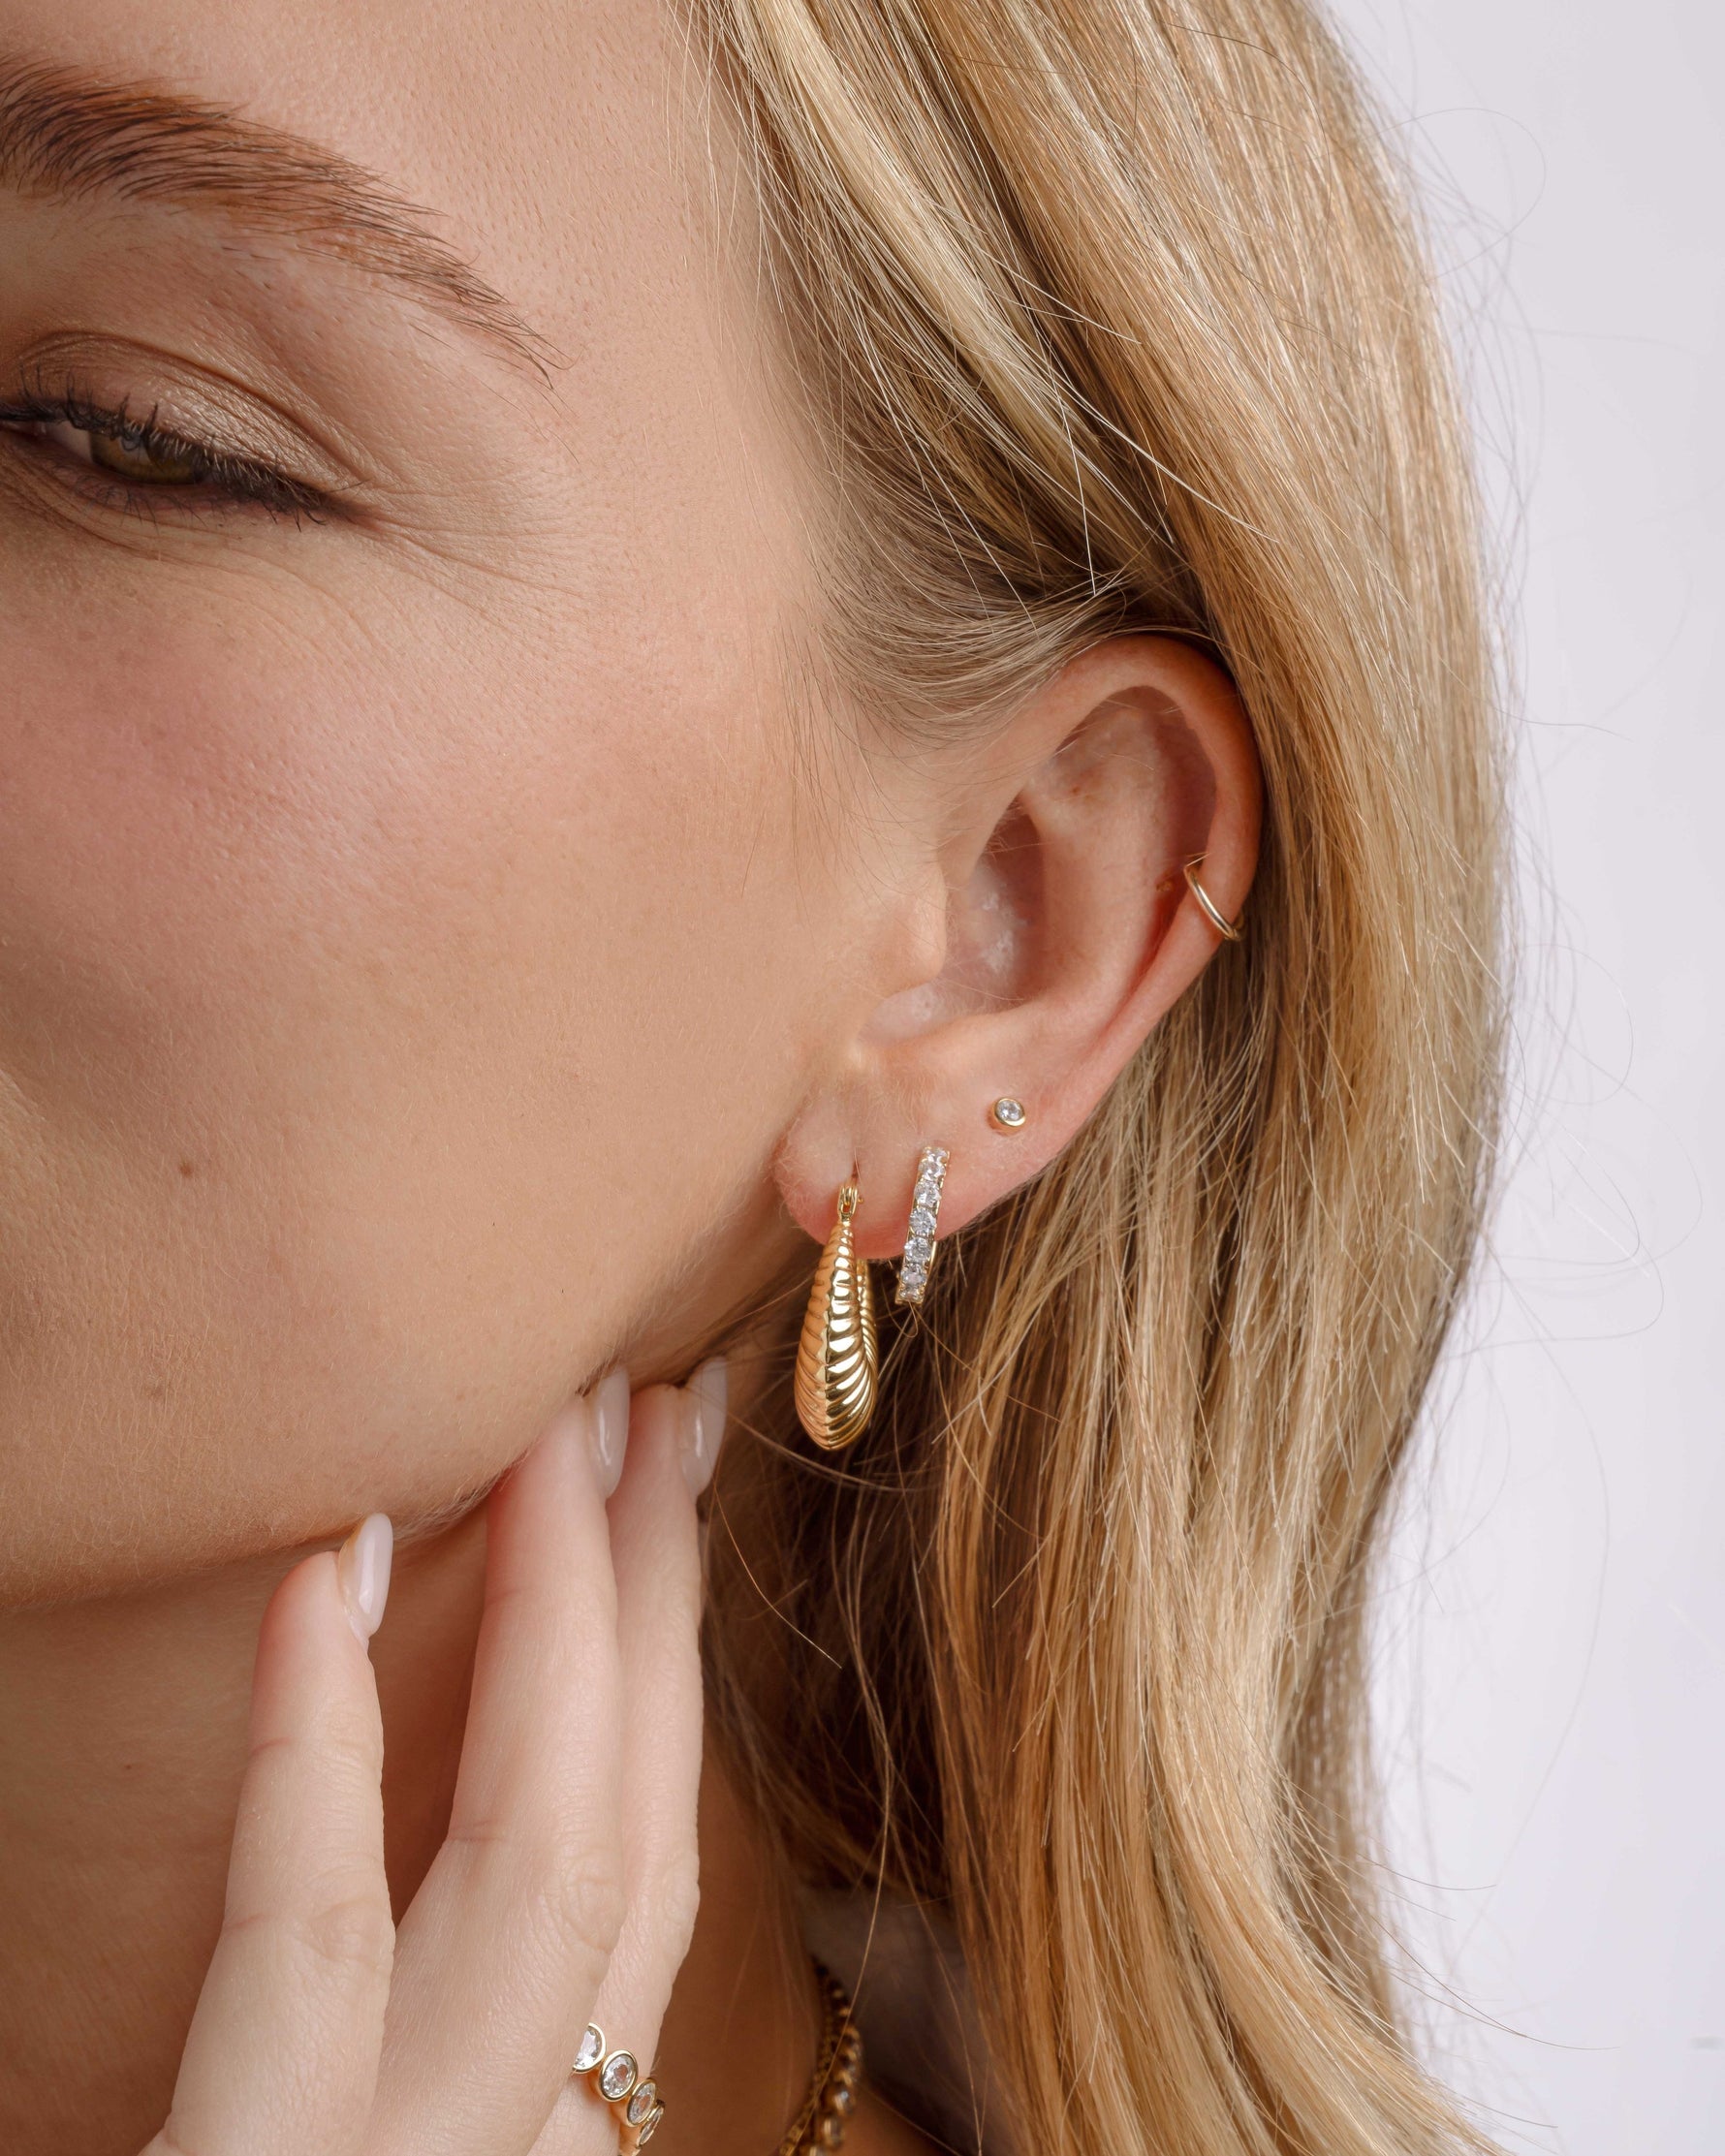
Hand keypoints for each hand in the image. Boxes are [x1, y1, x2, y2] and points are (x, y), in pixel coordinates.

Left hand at [140, 1360, 725, 2155]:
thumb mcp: (419, 2138)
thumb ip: (481, 2038)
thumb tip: (520, 1826)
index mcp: (547, 2134)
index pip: (647, 1869)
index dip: (678, 1665)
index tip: (669, 1483)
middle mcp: (526, 2147)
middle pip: (630, 1838)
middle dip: (658, 1604)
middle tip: (650, 1402)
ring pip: (541, 1871)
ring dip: (559, 1628)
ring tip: (553, 1438)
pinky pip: (307, 1950)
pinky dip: (319, 1747)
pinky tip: (328, 1569)